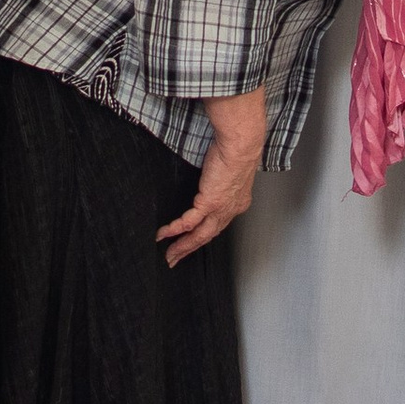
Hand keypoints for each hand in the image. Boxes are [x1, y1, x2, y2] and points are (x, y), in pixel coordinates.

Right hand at [157, 90, 266, 264]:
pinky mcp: (209, 203)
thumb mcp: (230, 168)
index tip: (192, 242)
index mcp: (237, 203)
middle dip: (190, 249)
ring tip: (170, 255)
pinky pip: (189, 222)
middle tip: (175, 258)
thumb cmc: (237, 149)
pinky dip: (174, 230)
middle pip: (207, 236)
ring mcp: (220, 209)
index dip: (204, 235)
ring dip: (182, 247)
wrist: (240, 145)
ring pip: (199, 236)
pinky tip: (163, 235)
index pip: (218, 225)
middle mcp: (230, 210)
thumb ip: (221, 177)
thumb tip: (212, 174)